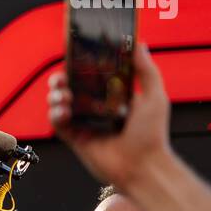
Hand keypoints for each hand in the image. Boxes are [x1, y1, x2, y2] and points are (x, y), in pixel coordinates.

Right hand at [49, 43, 171, 190]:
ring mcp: (85, 123)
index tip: (76, 58)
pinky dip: (55, 114)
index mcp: (114, 96)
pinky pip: (58, 122)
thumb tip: (138, 43)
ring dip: (56, 95)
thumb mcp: (154, 96)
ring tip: (64, 96)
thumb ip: (146, 69)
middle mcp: (97, 108)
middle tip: (62, 77)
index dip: (82, 66)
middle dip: (62, 79)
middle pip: (71, 87)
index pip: (92, 76)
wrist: (143, 167)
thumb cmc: (152, 135)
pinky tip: (63, 111)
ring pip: (60, 102)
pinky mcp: (75, 138)